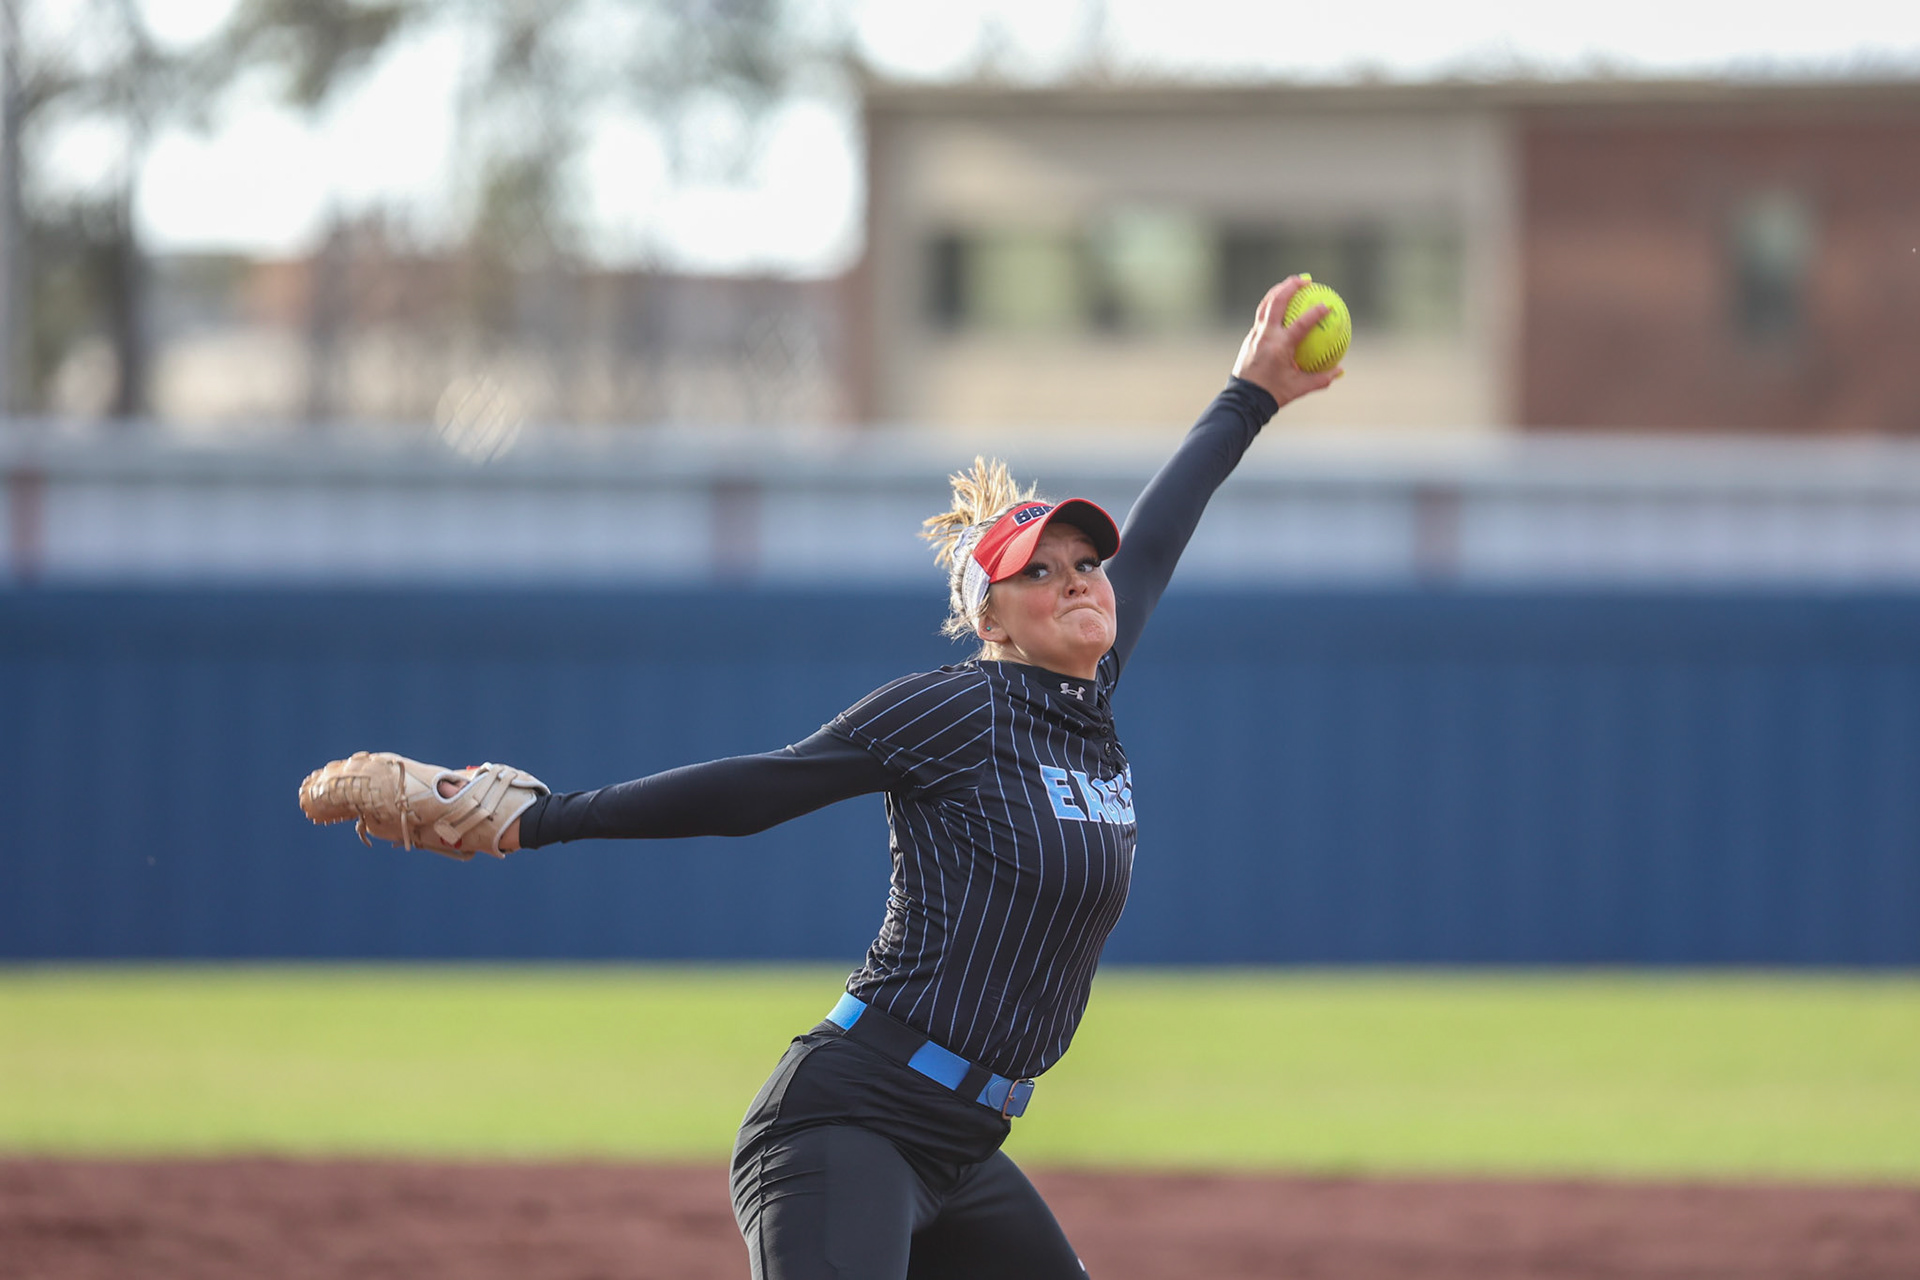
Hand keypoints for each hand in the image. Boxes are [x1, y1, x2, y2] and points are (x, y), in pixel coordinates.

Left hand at [1229, 276, 1342, 407]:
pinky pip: (1261, 315)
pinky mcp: (1250, 337)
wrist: (1243, 399)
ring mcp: (1255, 335)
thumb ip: (1321, 378)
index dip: (1315, 313)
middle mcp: (1266, 336)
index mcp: (1280, 347)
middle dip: (1290, 287)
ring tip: (1291, 283)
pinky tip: (1279, 304)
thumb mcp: (1299, 388)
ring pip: (1266, 305)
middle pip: (1277, 303)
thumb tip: (1340, 370)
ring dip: (1278, 291)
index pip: (1301, 324)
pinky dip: (1271, 305)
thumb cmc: (1273, 394)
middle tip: (1305, 279)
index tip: (1328, 305)